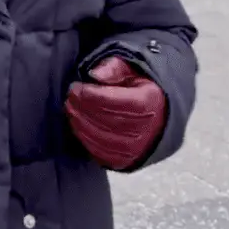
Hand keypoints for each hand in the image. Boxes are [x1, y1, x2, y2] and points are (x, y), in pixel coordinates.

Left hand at [64, 56, 167, 170]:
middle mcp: (148, 128)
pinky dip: (86, 140)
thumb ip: (113, 68)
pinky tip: (78, 126)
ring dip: (81, 124)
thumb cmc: (139, 89)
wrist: (158, 115)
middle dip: (83, 109)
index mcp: (151, 101)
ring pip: (103, 139)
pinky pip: (102, 154)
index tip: (76, 87)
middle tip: (70, 98)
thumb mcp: (130, 70)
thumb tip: (94, 74)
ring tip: (71, 110)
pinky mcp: (127, 160)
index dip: (92, 95)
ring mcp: (138, 147)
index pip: (117, 101)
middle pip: (108, 120)